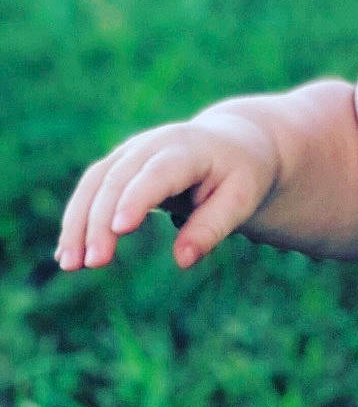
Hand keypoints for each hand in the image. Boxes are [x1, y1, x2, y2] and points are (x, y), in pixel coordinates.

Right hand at [56, 110, 281, 271]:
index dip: (136, 198)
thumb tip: (183, 261)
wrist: (233, 142)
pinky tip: (67, 254)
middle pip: (117, 180)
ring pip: (93, 184)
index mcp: (188, 149)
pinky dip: (76, 220)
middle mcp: (153, 144)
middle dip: (100, 221)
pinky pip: (89, 190)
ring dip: (77, 223)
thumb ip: (213, 227)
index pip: (157, 174)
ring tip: (70, 264)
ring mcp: (130, 152)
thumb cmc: (242, 173)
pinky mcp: (118, 165)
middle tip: (93, 263)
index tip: (119, 229)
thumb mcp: (242, 199)